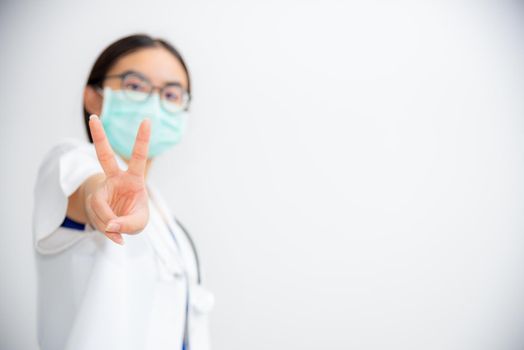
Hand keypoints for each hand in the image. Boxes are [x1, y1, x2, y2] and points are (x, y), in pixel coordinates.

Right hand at [85, 114, 150, 244]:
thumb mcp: (139, 223)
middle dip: (99, 137)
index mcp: (134, 179)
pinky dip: (107, 229)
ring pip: (101, 205)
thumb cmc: (133, 217)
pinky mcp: (93, 201)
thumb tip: (110, 225)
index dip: (142, 139)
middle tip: (94, 117)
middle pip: (104, 156)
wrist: (117, 224)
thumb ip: (128, 224)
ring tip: (118, 230)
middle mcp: (116, 179)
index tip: (147, 120)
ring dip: (110, 223)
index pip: (139, 157)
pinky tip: (113, 233)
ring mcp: (102, 189)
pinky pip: (98, 218)